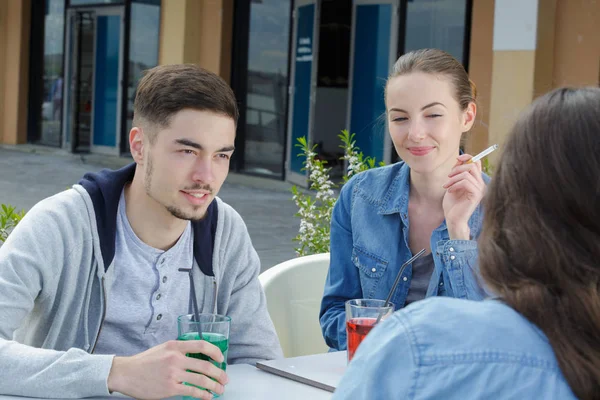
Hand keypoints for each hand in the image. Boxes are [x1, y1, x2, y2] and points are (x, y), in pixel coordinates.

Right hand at [107, 339, 228, 399]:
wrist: (126, 373)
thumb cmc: (145, 361)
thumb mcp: (163, 348)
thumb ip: (179, 350)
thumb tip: (196, 356)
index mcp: (175, 346)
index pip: (202, 345)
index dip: (215, 351)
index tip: (221, 358)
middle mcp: (176, 359)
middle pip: (205, 365)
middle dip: (219, 374)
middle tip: (225, 379)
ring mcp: (173, 374)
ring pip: (201, 380)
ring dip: (214, 386)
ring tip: (219, 390)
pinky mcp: (170, 388)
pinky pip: (191, 391)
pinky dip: (202, 394)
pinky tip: (207, 396)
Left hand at [442, 154, 485, 239]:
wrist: (453, 219)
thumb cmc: (452, 204)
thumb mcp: (453, 184)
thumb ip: (457, 173)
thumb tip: (459, 159)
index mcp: (476, 181)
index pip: (477, 163)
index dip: (468, 157)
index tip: (457, 158)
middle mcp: (481, 184)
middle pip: (472, 166)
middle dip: (457, 168)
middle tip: (448, 177)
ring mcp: (480, 190)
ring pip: (467, 174)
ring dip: (453, 178)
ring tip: (446, 186)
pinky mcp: (476, 195)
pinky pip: (466, 182)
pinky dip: (455, 184)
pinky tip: (450, 191)